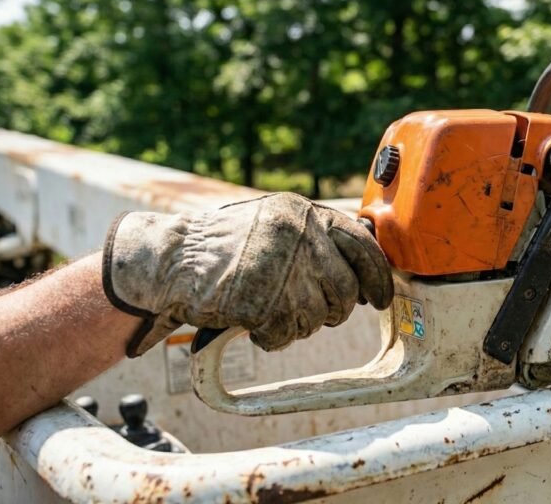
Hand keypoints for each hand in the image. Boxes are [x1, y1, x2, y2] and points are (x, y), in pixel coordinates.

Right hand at [102, 192, 392, 356]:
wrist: (169, 258)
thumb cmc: (225, 245)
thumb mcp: (277, 223)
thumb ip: (317, 238)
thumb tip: (365, 270)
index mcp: (304, 214)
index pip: (363, 246)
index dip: (378, 277)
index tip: (381, 298)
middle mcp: (297, 235)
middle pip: (345, 290)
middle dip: (335, 310)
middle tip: (316, 313)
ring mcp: (279, 267)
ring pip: (318, 316)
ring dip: (300, 325)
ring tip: (273, 313)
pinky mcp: (259, 300)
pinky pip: (285, 333)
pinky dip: (273, 337)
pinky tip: (254, 323)